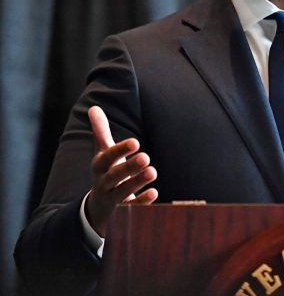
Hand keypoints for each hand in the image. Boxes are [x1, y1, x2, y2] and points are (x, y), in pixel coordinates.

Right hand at [84, 106, 157, 235]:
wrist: (98, 207)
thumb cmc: (106, 172)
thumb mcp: (102, 153)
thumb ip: (100, 131)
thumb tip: (93, 107)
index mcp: (99, 167)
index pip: (106, 158)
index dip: (119, 151)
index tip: (135, 142)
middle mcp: (103, 183)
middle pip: (113, 176)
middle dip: (128, 167)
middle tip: (146, 157)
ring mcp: (112, 199)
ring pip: (122, 192)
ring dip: (136, 182)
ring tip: (152, 171)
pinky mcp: (122, 212)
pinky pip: (131, 209)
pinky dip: (142, 202)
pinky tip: (154, 193)